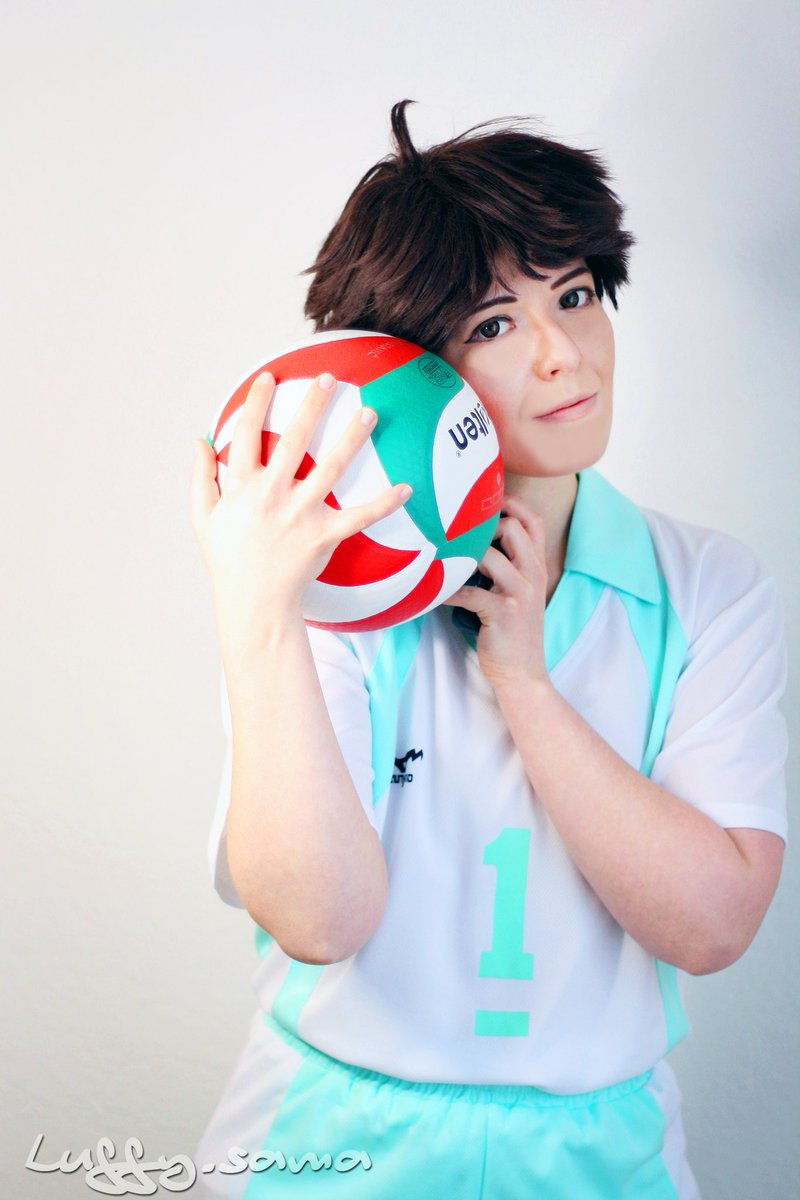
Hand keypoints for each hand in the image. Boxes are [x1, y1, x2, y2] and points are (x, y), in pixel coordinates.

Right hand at [190, 371, 410, 646]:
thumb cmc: (228, 559)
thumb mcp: (203, 518)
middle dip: (312, 404)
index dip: (256, 402)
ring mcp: (300, 514)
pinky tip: (405, 488)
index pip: (247, 434)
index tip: (269, 378)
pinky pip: (359, 516)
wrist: (253, 603)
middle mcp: (272, 495)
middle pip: (294, 439)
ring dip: (352, 437)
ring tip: (369, 412)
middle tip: (329, 378)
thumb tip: (201, 440)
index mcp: (242, 487)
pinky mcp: (324, 535)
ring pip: (331, 467)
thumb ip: (200, 477)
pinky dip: (384, 503)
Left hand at [443, 493, 547, 687]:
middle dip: (483, 524)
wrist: (522, 674)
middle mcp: (533, 575)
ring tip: (439, 556)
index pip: (533, 521)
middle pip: (513, 528)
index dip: (512, 503)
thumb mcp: (517, 594)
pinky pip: (469, 592)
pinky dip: (447, 590)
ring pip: (490, 556)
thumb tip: (468, 542)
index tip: (485, 499)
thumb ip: (504, 567)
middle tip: (456, 530)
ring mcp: (520, 593)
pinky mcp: (504, 613)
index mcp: (537, 567)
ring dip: (460, 555)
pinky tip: (432, 592)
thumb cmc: (511, 633)